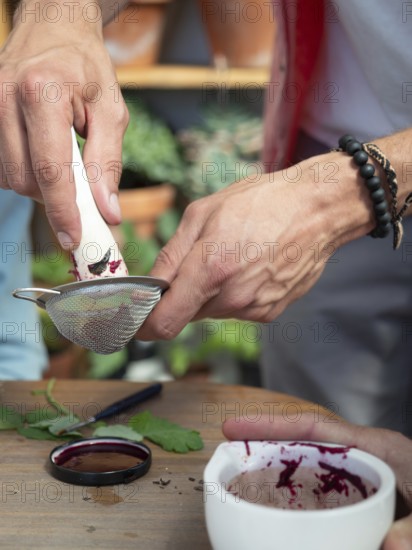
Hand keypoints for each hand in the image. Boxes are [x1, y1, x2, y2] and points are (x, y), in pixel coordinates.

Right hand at [0, 0, 128, 247]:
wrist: (53, 27)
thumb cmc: (86, 67)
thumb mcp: (111, 111)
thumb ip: (107, 163)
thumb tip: (107, 211)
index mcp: (42, 93)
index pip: (50, 169)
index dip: (63, 211)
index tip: (74, 239)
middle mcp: (5, 99)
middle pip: (24, 179)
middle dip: (54, 197)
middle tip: (79, 192)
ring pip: (8, 177)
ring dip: (38, 185)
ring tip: (60, 163)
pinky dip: (22, 172)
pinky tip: (39, 157)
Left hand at [138, 152, 374, 339]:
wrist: (317, 209)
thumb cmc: (261, 202)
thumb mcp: (203, 214)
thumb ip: (171, 255)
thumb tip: (150, 285)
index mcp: (210, 270)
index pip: (164, 323)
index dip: (144, 325)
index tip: (136, 320)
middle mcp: (232, 298)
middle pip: (186, 314)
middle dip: (181, 295)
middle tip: (196, 262)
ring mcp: (254, 308)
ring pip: (212, 311)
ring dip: (209, 292)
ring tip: (231, 257)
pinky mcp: (270, 312)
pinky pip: (237, 309)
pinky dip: (233, 294)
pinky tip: (249, 266)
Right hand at [223, 414, 411, 549]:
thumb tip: (386, 549)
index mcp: (374, 447)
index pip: (313, 426)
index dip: (271, 425)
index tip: (233, 427)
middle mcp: (360, 457)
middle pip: (301, 442)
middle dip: (263, 444)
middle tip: (226, 454)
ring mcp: (357, 477)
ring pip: (307, 468)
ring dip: (275, 472)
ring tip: (242, 483)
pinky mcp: (358, 498)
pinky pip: (318, 492)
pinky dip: (295, 497)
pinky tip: (279, 512)